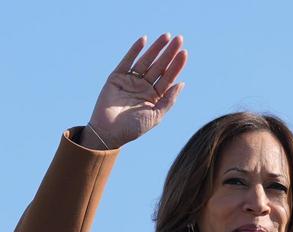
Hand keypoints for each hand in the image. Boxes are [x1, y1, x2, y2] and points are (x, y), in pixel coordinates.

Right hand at [85, 34, 187, 148]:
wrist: (108, 133)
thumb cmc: (133, 128)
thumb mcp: (155, 116)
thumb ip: (169, 100)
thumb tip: (182, 83)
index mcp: (155, 96)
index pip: (168, 77)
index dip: (176, 65)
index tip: (184, 53)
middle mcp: (144, 86)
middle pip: (159, 66)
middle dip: (169, 53)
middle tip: (179, 39)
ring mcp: (131, 81)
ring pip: (146, 61)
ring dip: (155, 48)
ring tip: (166, 37)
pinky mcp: (116, 77)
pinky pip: (127, 61)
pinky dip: (135, 50)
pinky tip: (144, 40)